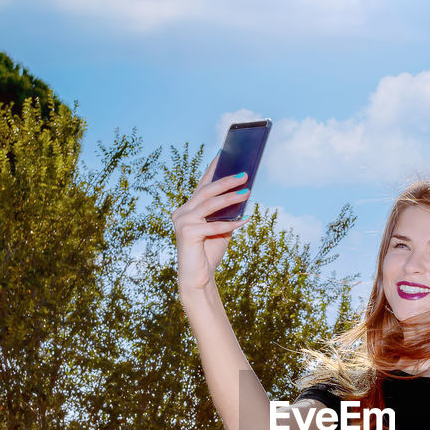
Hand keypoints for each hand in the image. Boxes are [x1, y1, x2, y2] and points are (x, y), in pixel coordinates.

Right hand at [171, 150, 253, 292]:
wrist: (198, 278)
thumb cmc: (209, 252)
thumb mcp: (222, 229)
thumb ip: (228, 214)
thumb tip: (243, 195)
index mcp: (189, 208)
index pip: (202, 184)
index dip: (213, 168)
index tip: (224, 152)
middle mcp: (182, 212)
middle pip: (206, 191)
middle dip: (226, 181)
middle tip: (245, 174)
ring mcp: (182, 222)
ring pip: (209, 205)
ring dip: (230, 197)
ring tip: (247, 191)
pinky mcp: (186, 234)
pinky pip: (213, 226)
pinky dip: (230, 223)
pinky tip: (245, 220)